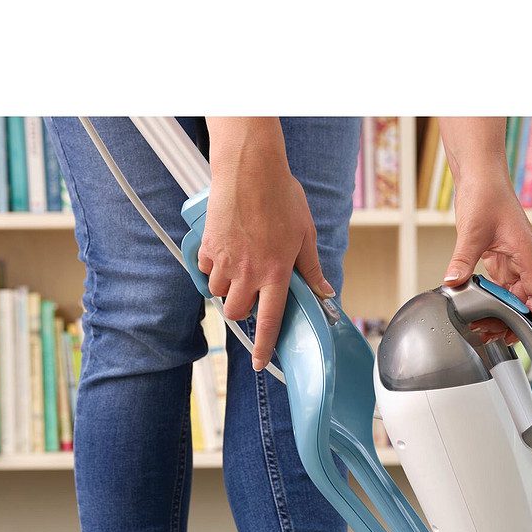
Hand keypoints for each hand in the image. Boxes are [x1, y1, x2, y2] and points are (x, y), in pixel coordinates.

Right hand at [199, 119, 334, 371]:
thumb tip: (325, 291)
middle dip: (243, 312)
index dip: (264, 346)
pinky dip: (212, 267)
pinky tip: (225, 252)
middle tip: (251, 296)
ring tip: (239, 268)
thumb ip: (312, 267)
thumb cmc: (282, 196)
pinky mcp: (208, 246)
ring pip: (219, 292)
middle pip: (237, 312)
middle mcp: (249, 271)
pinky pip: (206, 269)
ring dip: (228, 288)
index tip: (259, 362)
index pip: (270, 320)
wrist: (250, 168)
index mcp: (276, 272)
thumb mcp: (305, 234)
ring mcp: (225, 260)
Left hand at [442, 175, 531, 342]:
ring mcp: (514, 258)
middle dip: (510, 319)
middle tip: (487, 333)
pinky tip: (477, 304)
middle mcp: (525, 259)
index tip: (514, 333)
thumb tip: (452, 284)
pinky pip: (501, 284)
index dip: (531, 318)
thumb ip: (462, 260)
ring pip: (514, 294)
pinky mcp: (501, 256)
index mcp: (528, 254)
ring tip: (481, 325)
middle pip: (527, 300)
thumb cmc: (486, 195)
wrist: (481, 175)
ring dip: (500, 311)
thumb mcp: (472, 231)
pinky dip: (492, 297)